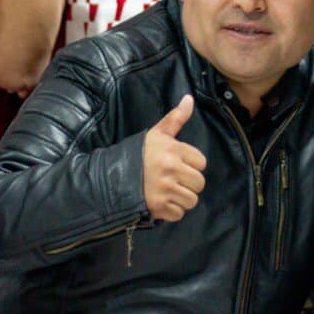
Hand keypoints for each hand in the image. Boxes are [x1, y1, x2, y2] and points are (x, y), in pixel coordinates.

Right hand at [142, 95, 206, 222]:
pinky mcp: (159, 207)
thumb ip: (176, 118)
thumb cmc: (138, 154)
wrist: (111, 176)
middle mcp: (171, 169)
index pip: (201, 162)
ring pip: (192, 200)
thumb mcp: (157, 133)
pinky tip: (162, 201)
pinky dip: (172, 211)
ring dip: (182, 198)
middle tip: (174, 180)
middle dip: (189, 183)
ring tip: (169, 191)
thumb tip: (189, 99)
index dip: (192, 164)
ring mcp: (165, 189)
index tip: (179, 164)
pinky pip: (179, 214)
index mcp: (173, 150)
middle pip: (199, 183)